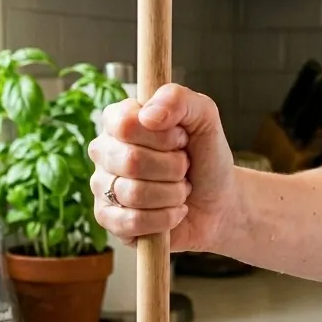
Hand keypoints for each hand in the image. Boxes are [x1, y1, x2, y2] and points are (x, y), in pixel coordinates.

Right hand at [89, 84, 238, 252]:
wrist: (218, 202)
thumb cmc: (205, 157)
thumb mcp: (203, 118)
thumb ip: (179, 100)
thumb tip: (148, 115)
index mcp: (119, 121)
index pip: (125, 124)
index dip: (162, 137)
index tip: (182, 139)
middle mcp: (104, 152)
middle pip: (131, 161)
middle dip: (173, 168)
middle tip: (184, 168)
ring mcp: (102, 187)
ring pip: (134, 194)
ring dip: (172, 194)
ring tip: (181, 191)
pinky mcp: (108, 220)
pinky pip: (131, 222)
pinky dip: (164, 219)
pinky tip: (174, 213)